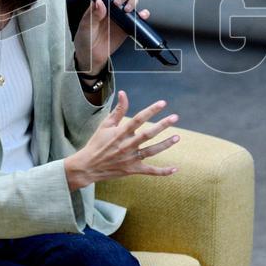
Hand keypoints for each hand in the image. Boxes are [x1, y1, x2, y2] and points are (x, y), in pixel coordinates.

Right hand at [64, 90, 179, 189]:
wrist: (88, 166)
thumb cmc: (97, 143)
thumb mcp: (105, 125)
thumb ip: (118, 110)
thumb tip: (124, 93)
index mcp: (120, 132)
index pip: (138, 119)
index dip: (151, 110)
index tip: (163, 103)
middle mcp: (126, 145)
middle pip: (147, 134)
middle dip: (162, 125)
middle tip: (175, 117)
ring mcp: (130, 158)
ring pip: (151, 151)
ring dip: (165, 145)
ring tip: (177, 137)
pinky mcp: (132, 169)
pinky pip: (150, 171)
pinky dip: (162, 172)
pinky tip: (175, 169)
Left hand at [73, 0, 150, 73]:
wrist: (91, 58)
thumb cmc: (84, 40)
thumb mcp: (85, 27)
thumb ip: (92, 16)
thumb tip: (99, 3)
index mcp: (98, 5)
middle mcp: (110, 8)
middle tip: (117, 3)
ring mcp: (120, 17)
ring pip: (130, 3)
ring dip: (132, 3)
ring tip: (128, 10)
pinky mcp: (127, 27)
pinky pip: (137, 19)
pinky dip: (142, 15)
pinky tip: (142, 16)